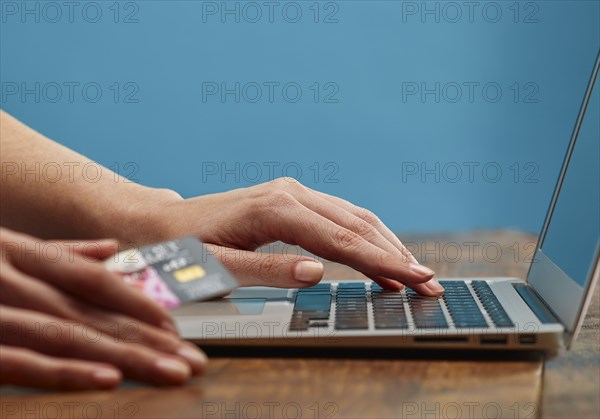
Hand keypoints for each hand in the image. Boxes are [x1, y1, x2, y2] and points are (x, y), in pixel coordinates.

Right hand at [0, 228, 206, 389]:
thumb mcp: (2, 247)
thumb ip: (57, 251)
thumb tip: (110, 249)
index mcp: (18, 252)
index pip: (91, 277)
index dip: (137, 301)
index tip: (175, 327)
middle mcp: (8, 279)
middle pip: (91, 311)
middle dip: (147, 337)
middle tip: (191, 359)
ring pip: (67, 335)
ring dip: (125, 356)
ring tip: (169, 371)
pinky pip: (22, 362)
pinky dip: (67, 372)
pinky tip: (110, 380)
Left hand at [148, 178, 443, 295]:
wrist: (162, 223)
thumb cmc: (184, 249)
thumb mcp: (215, 267)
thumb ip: (266, 271)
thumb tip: (316, 274)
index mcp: (276, 210)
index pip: (342, 240)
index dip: (383, 261)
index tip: (417, 278)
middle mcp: (291, 194)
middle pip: (357, 224)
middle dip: (395, 254)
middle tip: (429, 282)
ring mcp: (293, 194)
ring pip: (353, 217)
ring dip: (385, 245)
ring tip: (413, 273)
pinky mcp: (291, 201)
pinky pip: (338, 218)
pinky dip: (364, 238)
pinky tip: (378, 256)